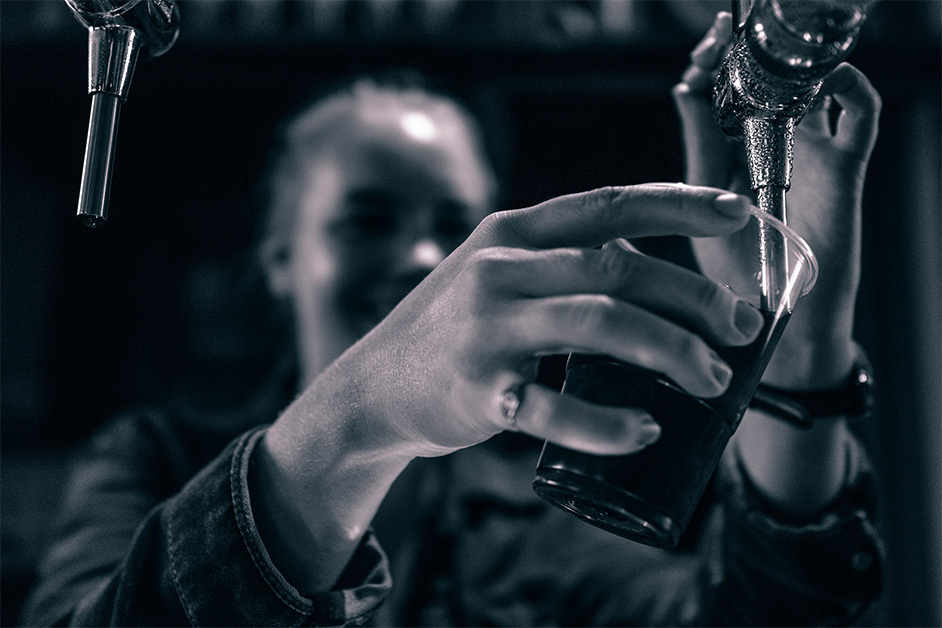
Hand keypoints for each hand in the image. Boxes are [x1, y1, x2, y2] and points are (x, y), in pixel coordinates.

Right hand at [328, 184, 761, 457]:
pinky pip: (555, 407)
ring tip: (713, 381)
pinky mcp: (479, 389)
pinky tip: (645, 431)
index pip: (607, 205)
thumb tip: (657, 283)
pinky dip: (608, 422)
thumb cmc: (454, 329)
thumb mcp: (496, 274)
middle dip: (694, 298)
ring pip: (601, 324)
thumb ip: (560, 265)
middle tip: (741, 329)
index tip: (739, 216)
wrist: (373, 387)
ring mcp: (487, 328)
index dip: (679, 205)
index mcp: (512, 234)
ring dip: (671, 352)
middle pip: (619, 268)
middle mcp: (500, 270)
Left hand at [672, 12, 881, 387]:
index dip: (713, 63)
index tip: (702, 51)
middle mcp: (774, 145)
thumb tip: (682, 90)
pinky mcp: (844, 169)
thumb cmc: (734, 273)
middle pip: (769, 78)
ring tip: (772, 50)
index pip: (726, 90)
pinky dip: (850, 90)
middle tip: (728, 37)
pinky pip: (860, 118)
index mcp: (734, 150)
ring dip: (797, 61)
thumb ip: (697, 147)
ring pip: (816, 87)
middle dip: (749, 50)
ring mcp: (811, 153)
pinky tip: (825, 80)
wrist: (775, 325)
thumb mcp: (701, 202)